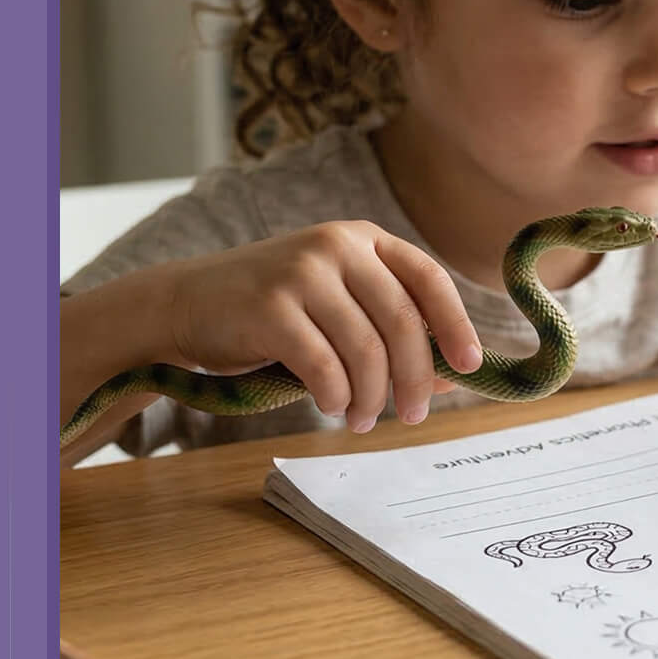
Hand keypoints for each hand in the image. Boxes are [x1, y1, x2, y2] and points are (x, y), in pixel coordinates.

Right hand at [157, 221, 480, 431]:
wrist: (187, 304)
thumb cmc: (270, 312)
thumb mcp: (334, 307)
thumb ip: (386, 330)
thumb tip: (450, 378)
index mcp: (360, 238)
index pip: (427, 276)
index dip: (455, 323)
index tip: (470, 366)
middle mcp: (335, 246)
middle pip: (401, 321)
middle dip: (415, 378)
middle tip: (414, 415)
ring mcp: (301, 272)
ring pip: (364, 350)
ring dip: (372, 397)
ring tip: (363, 420)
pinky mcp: (269, 307)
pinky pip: (323, 366)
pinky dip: (335, 396)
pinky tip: (330, 407)